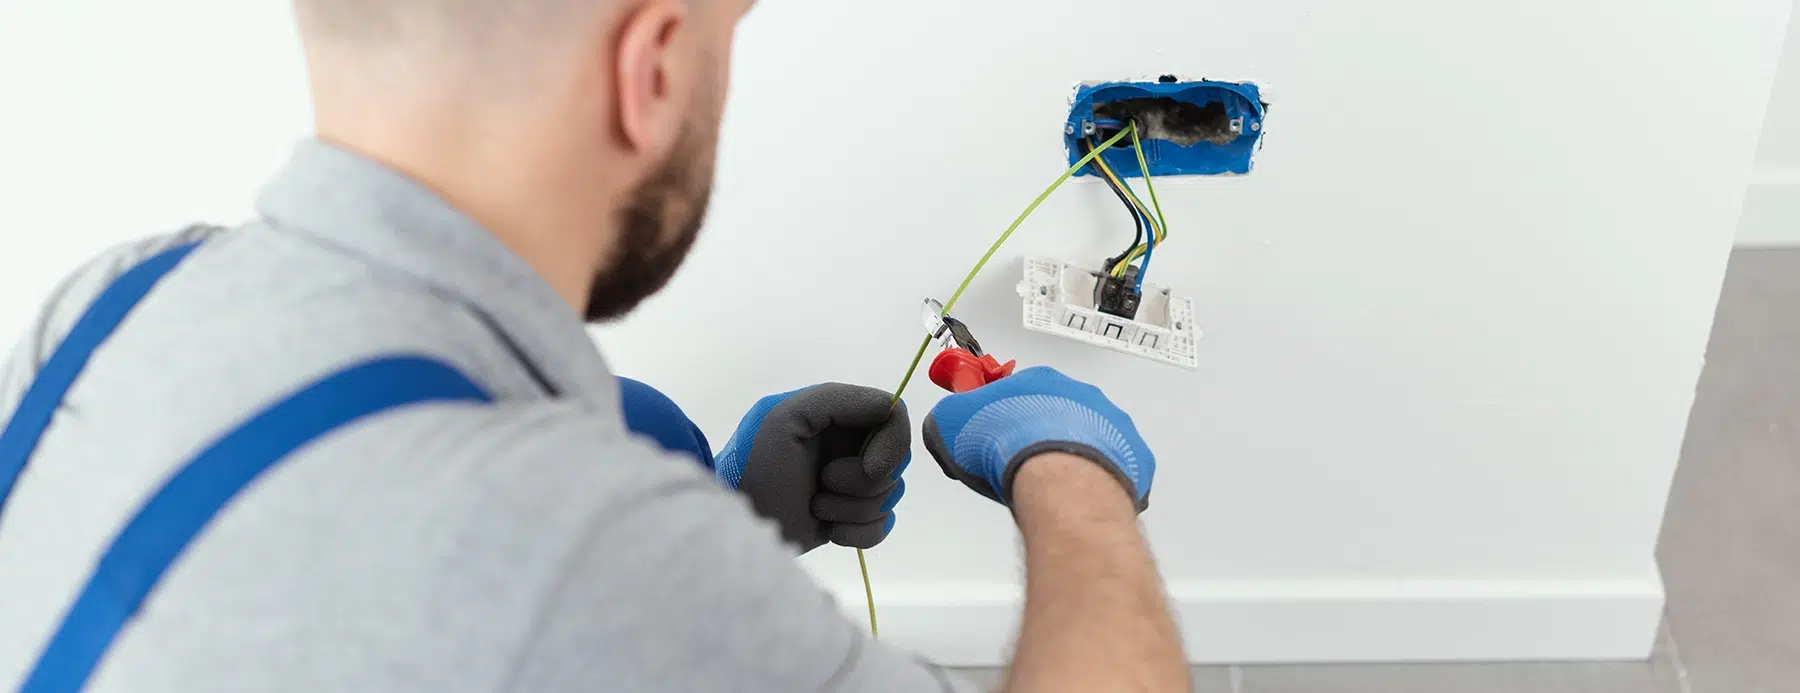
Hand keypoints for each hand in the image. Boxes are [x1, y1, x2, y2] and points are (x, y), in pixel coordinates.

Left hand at [714, 384, 909, 551]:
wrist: (736, 519)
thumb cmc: (753, 464)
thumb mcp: (785, 417)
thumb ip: (837, 399)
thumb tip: (889, 410)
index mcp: (840, 415)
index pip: (895, 417)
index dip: (892, 446)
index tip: (871, 469)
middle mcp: (852, 446)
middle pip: (898, 462)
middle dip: (863, 483)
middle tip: (823, 484)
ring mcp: (853, 484)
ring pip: (891, 497)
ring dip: (853, 509)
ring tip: (815, 506)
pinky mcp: (852, 518)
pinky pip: (882, 527)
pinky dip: (857, 533)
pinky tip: (827, 529)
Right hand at [923, 366, 1151, 509]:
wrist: (1059, 483)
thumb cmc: (1010, 452)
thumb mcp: (949, 425)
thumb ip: (948, 418)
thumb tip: (945, 422)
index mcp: (1038, 380)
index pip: (1016, 389)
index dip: (1000, 413)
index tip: (991, 432)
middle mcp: (1079, 396)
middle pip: (1054, 412)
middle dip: (1037, 435)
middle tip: (1018, 464)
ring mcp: (1111, 425)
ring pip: (1088, 438)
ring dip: (1070, 455)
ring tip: (1049, 486)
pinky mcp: (1132, 457)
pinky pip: (1115, 466)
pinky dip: (1098, 478)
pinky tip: (1078, 496)